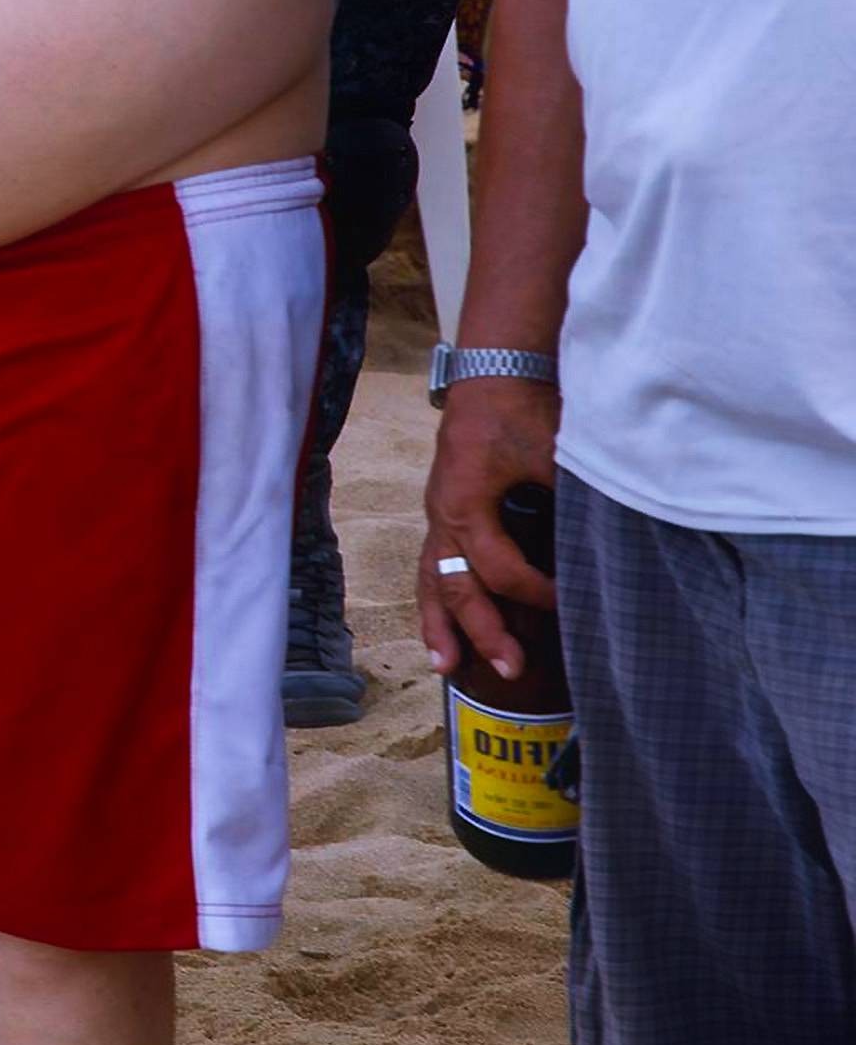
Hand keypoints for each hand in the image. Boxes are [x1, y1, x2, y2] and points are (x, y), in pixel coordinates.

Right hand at [419, 374, 562, 678]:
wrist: (493, 376)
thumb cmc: (522, 412)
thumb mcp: (553, 452)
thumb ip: (574, 498)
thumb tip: (613, 540)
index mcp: (467, 505)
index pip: (502, 569)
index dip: (537, 593)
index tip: (573, 603)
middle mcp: (444, 518)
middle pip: (457, 587)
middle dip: (482, 632)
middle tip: (511, 669)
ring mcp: (438, 518)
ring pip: (431, 583)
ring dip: (441, 626)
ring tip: (446, 669)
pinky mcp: (444, 516)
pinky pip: (433, 568)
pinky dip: (436, 602)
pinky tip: (442, 634)